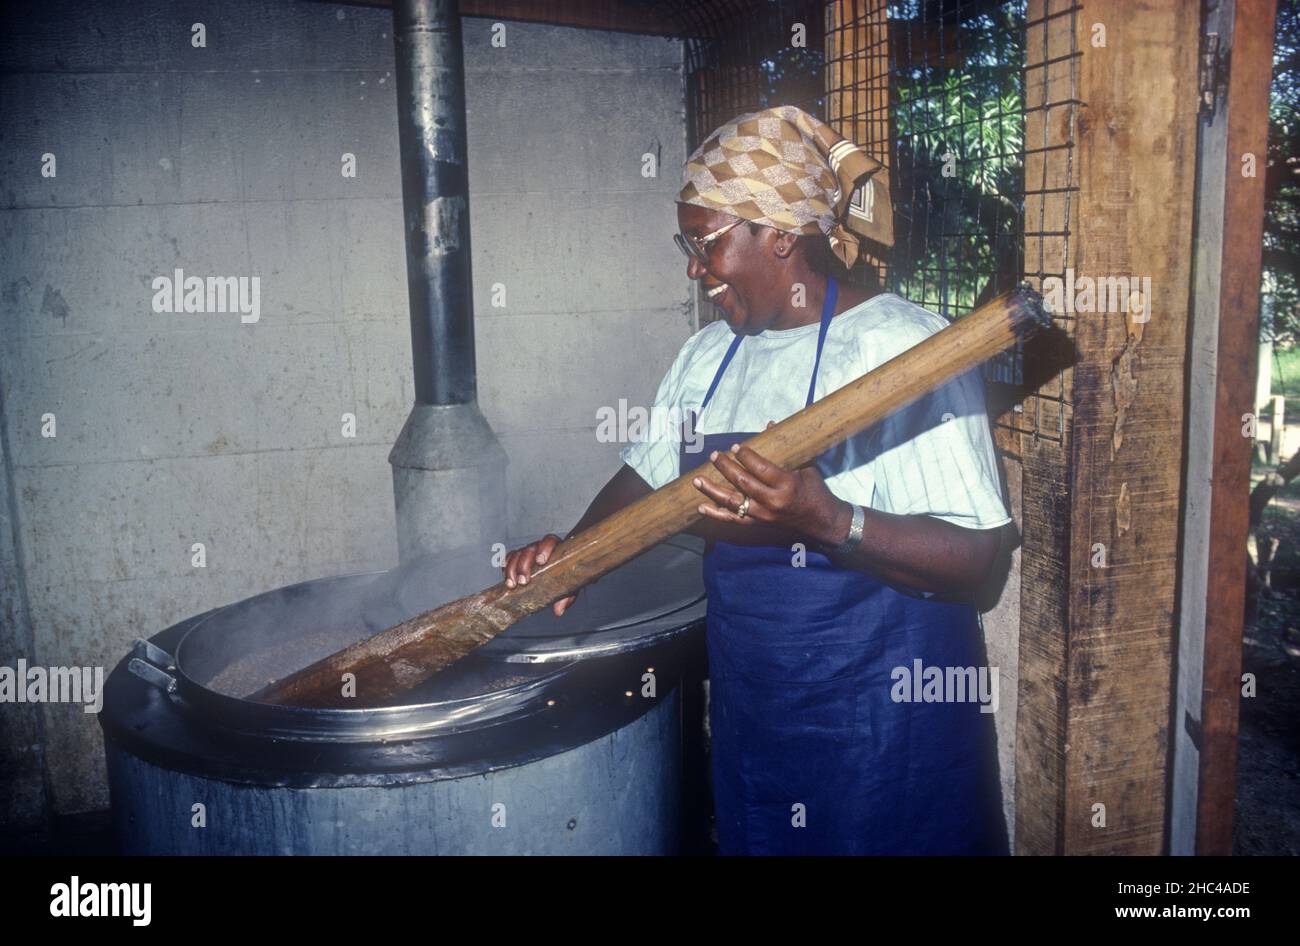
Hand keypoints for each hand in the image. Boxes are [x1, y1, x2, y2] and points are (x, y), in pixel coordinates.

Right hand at [501, 534, 578, 616]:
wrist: (558, 573)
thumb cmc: (565, 577)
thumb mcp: (569, 587)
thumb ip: (565, 597)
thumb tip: (558, 611)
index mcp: (556, 549)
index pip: (549, 541)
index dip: (544, 549)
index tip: (540, 561)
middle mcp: (540, 548)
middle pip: (529, 550)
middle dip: (523, 565)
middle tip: (523, 582)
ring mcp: (528, 551)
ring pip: (517, 554)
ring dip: (512, 569)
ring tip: (511, 585)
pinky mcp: (518, 558)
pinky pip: (509, 558)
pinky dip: (505, 566)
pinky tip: (505, 577)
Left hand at [690, 421, 851, 546]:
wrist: (822, 521)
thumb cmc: (815, 490)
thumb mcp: (806, 466)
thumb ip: (786, 448)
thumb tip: (769, 424)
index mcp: (786, 484)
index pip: (760, 468)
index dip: (745, 456)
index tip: (735, 447)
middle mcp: (772, 501)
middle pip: (743, 483)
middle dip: (725, 468)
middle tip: (714, 456)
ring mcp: (763, 515)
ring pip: (733, 502)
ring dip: (713, 490)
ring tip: (697, 480)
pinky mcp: (758, 524)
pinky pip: (733, 520)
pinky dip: (716, 514)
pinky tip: (701, 507)